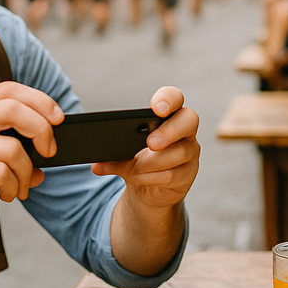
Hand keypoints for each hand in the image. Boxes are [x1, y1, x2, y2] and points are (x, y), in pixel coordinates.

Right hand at [0, 82, 62, 238]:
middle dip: (42, 129)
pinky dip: (13, 187)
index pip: (8, 90)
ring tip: (20, 188)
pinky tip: (6, 196)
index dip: (39, 99)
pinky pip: (0, 174)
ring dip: (27, 173)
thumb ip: (1, 157)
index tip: (57, 119)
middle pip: (13, 109)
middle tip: (49, 151)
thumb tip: (40, 171)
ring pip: (12, 149)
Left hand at [93, 86, 199, 209]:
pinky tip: (138, 178)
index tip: (156, 108)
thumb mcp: (124, 156)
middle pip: (189, 121)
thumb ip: (112, 157)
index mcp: (168, 115)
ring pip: (179, 152)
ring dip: (152, 162)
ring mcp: (190, 152)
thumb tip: (96, 165)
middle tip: (150, 143)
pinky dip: (152, 177)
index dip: (168, 99)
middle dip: (168, 132)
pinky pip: (173, 175)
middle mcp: (184, 130)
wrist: (149, 189)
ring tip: (133, 169)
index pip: (175, 98)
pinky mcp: (188, 174)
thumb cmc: (139, 162)